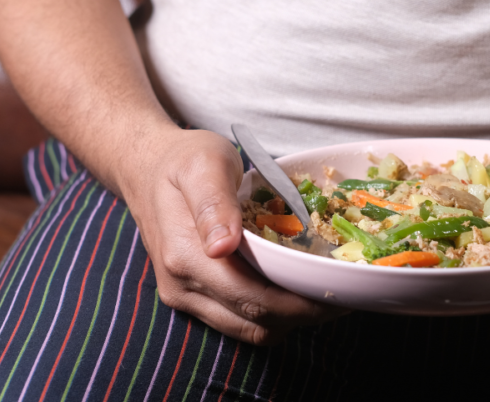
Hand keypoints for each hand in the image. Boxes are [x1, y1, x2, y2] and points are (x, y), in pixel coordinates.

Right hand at [117, 128, 346, 344]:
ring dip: (289, 320)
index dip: (300, 305)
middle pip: (255, 321)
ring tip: (325, 295)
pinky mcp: (193, 298)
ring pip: (248, 328)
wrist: (145, 167)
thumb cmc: (183, 160)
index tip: (338, 294)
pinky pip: (239, 319)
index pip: (253, 299)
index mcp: (186, 257)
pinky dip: (272, 314)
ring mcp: (185, 297)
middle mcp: (183, 287)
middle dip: (304, 315)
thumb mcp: (203, 165)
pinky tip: (295, 291)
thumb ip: (213, 203)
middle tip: (345, 296)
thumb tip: (222, 246)